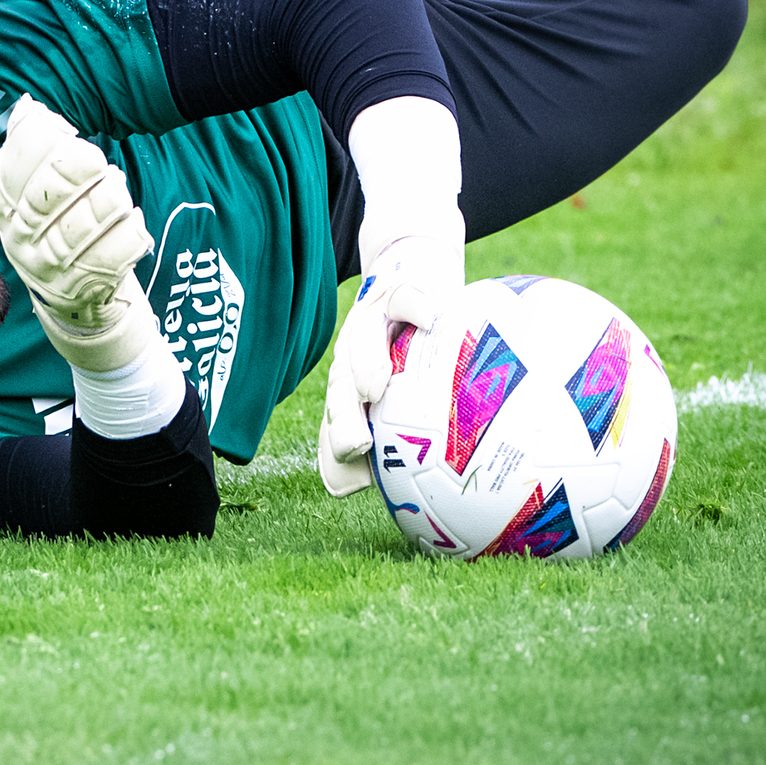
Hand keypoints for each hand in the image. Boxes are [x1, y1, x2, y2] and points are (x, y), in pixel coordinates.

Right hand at [0, 94, 157, 372]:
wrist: (72, 296)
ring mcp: (50, 268)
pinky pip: (114, 254)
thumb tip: (28, 106)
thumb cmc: (57, 224)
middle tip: (100, 162)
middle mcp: (21, 238)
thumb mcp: (34, 189)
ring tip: (117, 190)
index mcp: (5, 205)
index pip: (16, 167)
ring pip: (84, 223)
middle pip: (50, 193)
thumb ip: (30, 144)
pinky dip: (130, 232)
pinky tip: (133, 222)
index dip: (45, 142)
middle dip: (80, 168)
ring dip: (109, 198)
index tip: (69, 133)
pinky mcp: (83, 289)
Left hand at [318, 232, 463, 498]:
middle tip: (356, 445)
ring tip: (377, 385)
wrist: (415, 265)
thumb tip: (423, 498)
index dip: (335, 450)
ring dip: (365, 360)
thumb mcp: (407, 384)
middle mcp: (355, 350)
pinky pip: (405, 295)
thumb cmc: (415, 339)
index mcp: (352, 380)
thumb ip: (404, 431)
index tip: (349, 480)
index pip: (338, 421)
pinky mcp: (398, 285)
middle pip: (339, 384)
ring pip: (361, 338)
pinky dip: (415, 306)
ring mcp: (373, 317)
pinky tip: (430, 321)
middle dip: (342, 416)